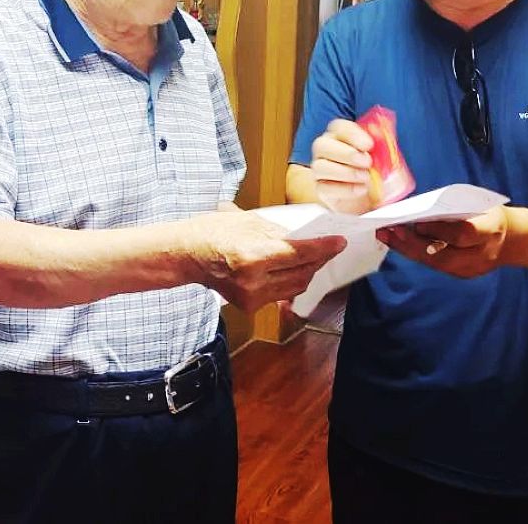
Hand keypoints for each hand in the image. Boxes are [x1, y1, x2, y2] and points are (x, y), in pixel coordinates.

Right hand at [184, 211, 346, 311]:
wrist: (188, 255)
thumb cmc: (214, 231)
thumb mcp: (250, 221)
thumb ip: (281, 233)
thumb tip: (308, 237)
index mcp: (253, 256)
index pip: (299, 254)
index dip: (323, 248)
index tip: (340, 242)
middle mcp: (254, 281)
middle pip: (302, 273)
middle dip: (320, 259)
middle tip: (331, 247)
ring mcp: (251, 297)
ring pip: (295, 287)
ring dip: (309, 272)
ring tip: (316, 257)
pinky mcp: (250, 306)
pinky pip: (281, 294)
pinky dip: (291, 281)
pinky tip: (295, 270)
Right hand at [309, 118, 375, 214]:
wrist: (369, 196)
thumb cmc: (374, 169)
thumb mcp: (383, 155)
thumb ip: (382, 142)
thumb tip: (383, 127)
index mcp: (339, 135)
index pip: (338, 127)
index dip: (352, 134)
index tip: (369, 144)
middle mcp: (325, 149)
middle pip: (322, 145)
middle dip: (346, 153)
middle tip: (367, 162)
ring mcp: (320, 169)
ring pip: (320, 167)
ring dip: (346, 172)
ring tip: (366, 177)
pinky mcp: (320, 188)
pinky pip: (325, 187)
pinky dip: (345, 189)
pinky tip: (361, 189)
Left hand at [376, 206, 514, 278]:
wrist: (511, 240)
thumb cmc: (489, 214)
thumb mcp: (479, 203)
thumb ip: (454, 207)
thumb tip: (420, 208)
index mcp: (490, 230)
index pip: (464, 234)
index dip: (439, 230)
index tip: (417, 223)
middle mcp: (481, 254)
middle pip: (443, 255)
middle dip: (413, 244)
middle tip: (389, 230)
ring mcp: (472, 269)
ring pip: (435, 263)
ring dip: (408, 250)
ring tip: (386, 236)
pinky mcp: (462, 274)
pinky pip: (436, 265)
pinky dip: (416, 253)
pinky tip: (399, 243)